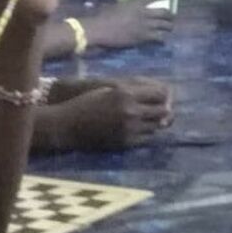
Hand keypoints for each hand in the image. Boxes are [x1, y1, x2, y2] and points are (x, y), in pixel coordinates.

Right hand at [51, 80, 173, 149]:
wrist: (67, 126)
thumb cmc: (86, 103)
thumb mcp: (109, 89)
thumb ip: (133, 91)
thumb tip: (158, 95)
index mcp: (126, 93)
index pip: (160, 93)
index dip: (164, 95)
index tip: (163, 96)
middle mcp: (131, 111)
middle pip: (163, 111)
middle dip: (165, 110)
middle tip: (162, 110)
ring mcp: (129, 129)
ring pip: (156, 126)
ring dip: (155, 122)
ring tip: (149, 119)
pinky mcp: (126, 143)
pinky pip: (146, 138)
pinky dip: (146, 133)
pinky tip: (138, 129)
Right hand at [86, 0, 174, 48]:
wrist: (100, 29)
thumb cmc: (104, 16)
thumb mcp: (116, 5)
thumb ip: (126, 5)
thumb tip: (126, 5)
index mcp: (137, 2)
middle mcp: (144, 13)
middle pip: (164, 12)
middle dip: (170, 15)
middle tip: (171, 17)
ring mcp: (145, 26)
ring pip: (164, 26)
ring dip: (169, 27)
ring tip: (169, 29)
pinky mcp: (143, 37)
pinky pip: (158, 38)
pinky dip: (162, 39)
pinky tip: (162, 41)